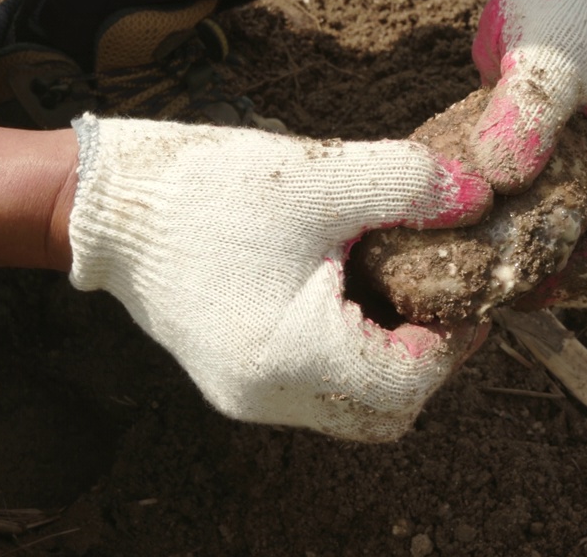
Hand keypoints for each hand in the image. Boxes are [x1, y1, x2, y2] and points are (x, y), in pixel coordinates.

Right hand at [65, 116, 492, 441]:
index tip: (468, 289)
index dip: (453, 339)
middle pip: (386, 411)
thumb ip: (408, 185)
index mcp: (290, 354)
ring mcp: (246, 395)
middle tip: (443, 299)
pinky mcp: (235, 380)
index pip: (409, 379)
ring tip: (401, 295)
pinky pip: (317, 391)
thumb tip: (478, 197)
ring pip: (353, 407)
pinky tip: (355, 300)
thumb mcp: (318, 175)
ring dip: (390, 362)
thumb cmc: (207, 187)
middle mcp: (267, 394)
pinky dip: (351, 359)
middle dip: (427, 360)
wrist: (107, 204)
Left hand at [472, 0, 586, 307]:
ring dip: (539, 259)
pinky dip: (527, 230)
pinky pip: (565, 222)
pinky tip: (480, 224)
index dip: (572, 282)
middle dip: (554, 280)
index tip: (505, 275)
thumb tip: (503, 176)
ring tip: (478, 256)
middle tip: (485, 278)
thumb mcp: (545, 48)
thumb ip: (527, 110)